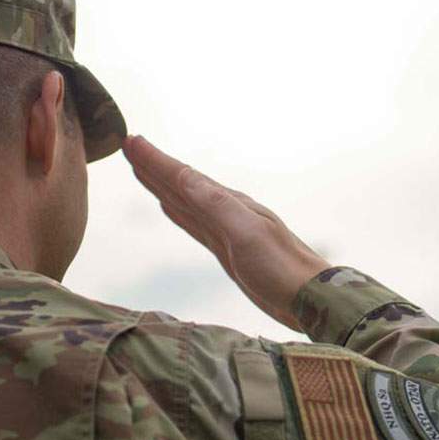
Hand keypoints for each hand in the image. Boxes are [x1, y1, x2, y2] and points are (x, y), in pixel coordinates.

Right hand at [122, 135, 330, 330]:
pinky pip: (194, 223)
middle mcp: (226, 211)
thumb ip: (215, 205)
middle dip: (155, 166)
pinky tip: (169, 206)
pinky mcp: (228, 251)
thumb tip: (183, 177)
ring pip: (185, 201)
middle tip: (128, 146)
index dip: (156, 160)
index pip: (184, 177)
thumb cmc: (281, 266)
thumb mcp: (246, 232)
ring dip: (162, 184)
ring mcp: (227, 231)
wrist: (310, 299)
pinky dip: (178, 211)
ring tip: (141, 169)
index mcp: (229, 203)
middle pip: (182, 184)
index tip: (129, 141)